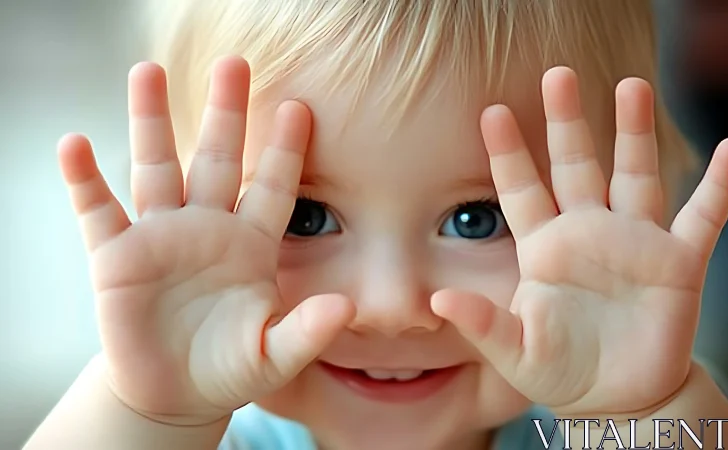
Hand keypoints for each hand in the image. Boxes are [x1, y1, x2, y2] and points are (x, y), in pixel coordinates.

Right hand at [58, 56, 354, 424]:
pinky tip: (75, 145)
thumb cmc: (229, 367)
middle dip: (226, 114)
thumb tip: (346, 309)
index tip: (300, 108)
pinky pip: (98, 211)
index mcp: (251, 244)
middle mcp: (208, 227)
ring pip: (157, 167)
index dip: (285, 150)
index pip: (273, 187)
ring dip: (150, 121)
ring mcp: (161, 236)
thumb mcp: (274, 355)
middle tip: (234, 64)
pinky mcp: (116, 257)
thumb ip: (308, 331)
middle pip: (218, 159)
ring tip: (147, 71)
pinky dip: (85, 180)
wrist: (176, 393)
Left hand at [431, 67, 727, 416]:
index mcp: (545, 248)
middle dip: (567, 122)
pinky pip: (703, 217)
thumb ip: (482, 324)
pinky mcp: (678, 264)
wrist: (618, 400)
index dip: (509, 152)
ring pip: (634, 175)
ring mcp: (634, 243)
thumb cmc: (560, 372)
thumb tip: (437, 300)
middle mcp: (587, 233)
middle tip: (558, 75)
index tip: (492, 111)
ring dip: (634, 133)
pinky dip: (719, 185)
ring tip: (632, 86)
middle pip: (575, 165)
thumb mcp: (515, 352)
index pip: (521, 189)